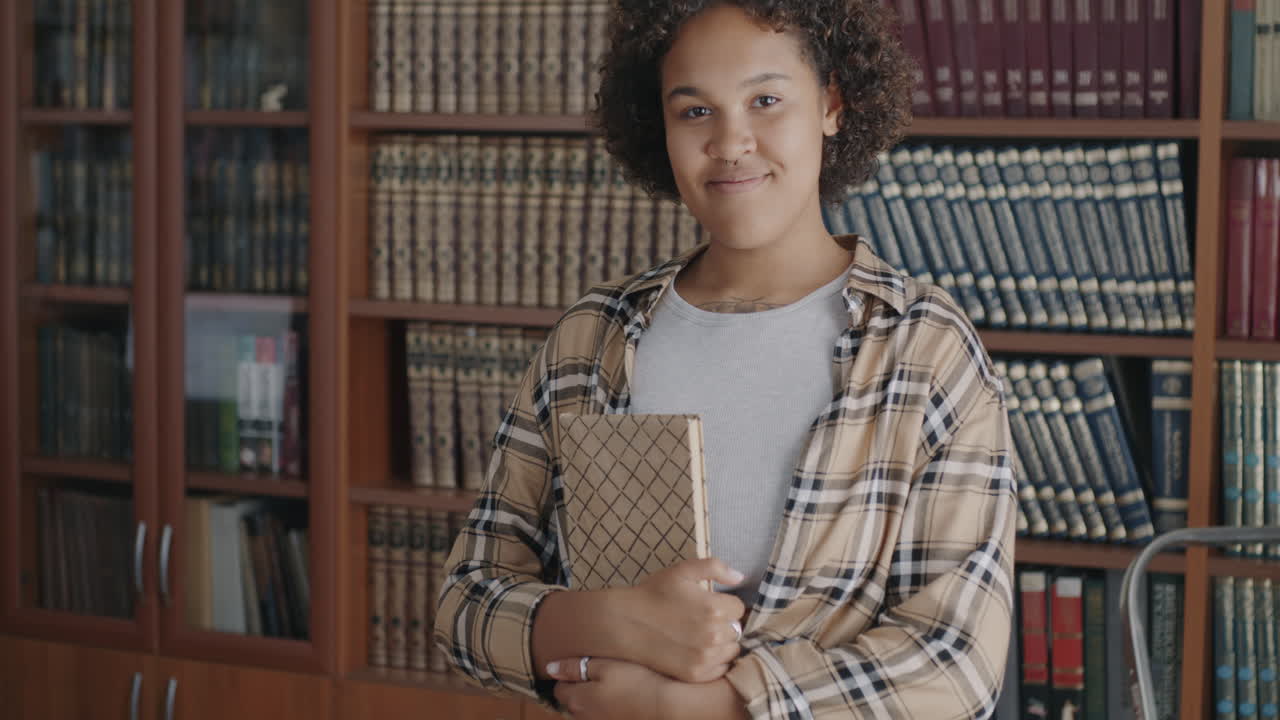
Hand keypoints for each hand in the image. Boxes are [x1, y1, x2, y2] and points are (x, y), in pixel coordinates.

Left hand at [548, 656, 670, 719]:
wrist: (665, 707)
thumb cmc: (636, 681)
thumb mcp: (604, 666)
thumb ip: (574, 667)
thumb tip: (550, 668)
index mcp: (576, 699)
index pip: (559, 688)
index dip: (568, 675)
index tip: (581, 667)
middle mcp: (582, 718)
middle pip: (571, 702)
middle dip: (579, 690)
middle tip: (598, 675)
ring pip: (586, 712)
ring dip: (592, 701)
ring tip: (611, 688)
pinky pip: (601, 717)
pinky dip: (605, 710)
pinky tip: (620, 701)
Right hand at [614, 557, 747, 683]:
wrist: (626, 623)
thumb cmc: (653, 594)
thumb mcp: (682, 571)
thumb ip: (715, 567)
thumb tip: (740, 577)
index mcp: (714, 608)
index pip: (739, 608)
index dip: (725, 604)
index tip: (710, 604)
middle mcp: (714, 635)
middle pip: (737, 630)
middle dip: (724, 623)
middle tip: (702, 620)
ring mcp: (705, 657)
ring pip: (731, 650)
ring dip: (722, 643)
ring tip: (700, 635)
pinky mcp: (696, 674)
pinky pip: (720, 669)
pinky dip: (714, 661)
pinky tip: (697, 651)